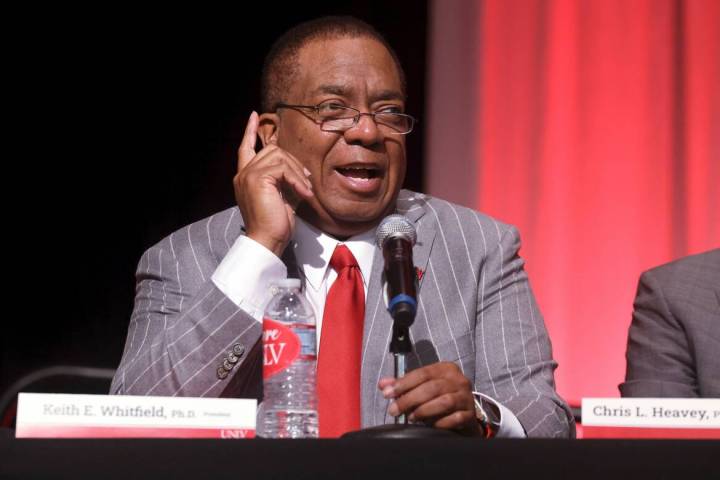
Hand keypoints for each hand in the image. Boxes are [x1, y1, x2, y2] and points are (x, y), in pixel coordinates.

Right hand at [233, 112, 313, 256]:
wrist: (267, 240)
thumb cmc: (276, 224)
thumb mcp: (282, 196)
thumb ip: (284, 179)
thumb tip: (298, 169)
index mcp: (245, 177)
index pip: (245, 148)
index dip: (249, 131)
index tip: (254, 115)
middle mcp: (242, 173)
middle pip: (271, 149)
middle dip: (292, 162)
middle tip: (304, 183)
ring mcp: (248, 175)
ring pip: (279, 156)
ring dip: (297, 172)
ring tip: (305, 191)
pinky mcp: (257, 178)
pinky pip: (283, 168)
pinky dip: (297, 180)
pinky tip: (303, 194)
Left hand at [379, 362, 481, 435]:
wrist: (464, 414)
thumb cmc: (440, 397)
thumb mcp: (423, 387)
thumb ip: (403, 385)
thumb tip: (383, 384)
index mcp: (446, 369)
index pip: (423, 373)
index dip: (404, 383)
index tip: (388, 394)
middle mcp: (459, 380)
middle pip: (432, 387)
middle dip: (410, 399)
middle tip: (395, 410)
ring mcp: (466, 397)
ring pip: (444, 402)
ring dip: (424, 411)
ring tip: (411, 418)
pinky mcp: (471, 414)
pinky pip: (455, 418)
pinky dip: (440, 423)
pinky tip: (430, 426)